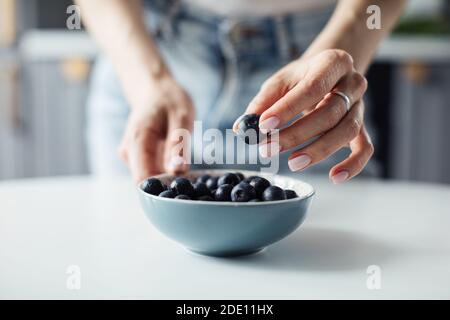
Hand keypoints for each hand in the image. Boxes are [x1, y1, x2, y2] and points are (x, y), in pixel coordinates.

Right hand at [118, 75, 194, 182]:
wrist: (153, 89)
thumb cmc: (169, 99)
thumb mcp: (181, 117)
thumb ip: (178, 145)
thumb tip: (177, 172)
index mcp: (137, 141)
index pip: (142, 180)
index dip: (162, 189)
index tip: (183, 186)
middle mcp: (128, 152)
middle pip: (145, 182)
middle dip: (167, 183)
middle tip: (189, 172)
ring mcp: (130, 156)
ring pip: (150, 177)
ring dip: (168, 176)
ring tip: (181, 157)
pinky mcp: (136, 158)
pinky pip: (151, 171)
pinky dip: (165, 169)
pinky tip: (174, 156)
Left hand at [240, 49, 373, 183]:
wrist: (329, 73)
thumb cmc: (301, 78)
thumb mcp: (280, 81)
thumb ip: (262, 103)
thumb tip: (242, 128)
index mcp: (333, 62)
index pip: (312, 87)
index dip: (288, 109)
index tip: (264, 125)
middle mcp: (353, 83)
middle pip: (330, 112)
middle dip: (297, 134)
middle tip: (269, 149)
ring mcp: (360, 106)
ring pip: (347, 131)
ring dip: (319, 150)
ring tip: (292, 163)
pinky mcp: (363, 127)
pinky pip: (365, 148)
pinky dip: (353, 164)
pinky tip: (335, 177)